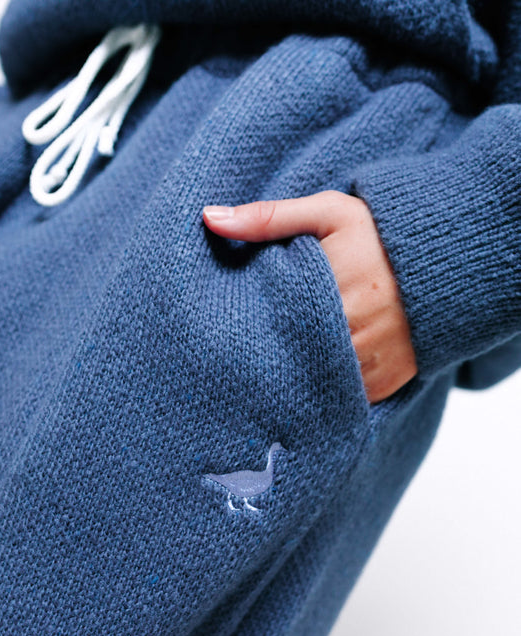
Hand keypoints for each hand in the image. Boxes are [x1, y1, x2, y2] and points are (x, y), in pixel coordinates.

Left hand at [202, 190, 417, 403]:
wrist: (448, 261)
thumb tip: (209, 218)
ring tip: (279, 364)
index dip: (250, 325)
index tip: (234, 324)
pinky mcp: (383, 385)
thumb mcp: (326, 213)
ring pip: (312, 383)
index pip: (270, 321)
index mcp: (327, 292)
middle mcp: (349, 335)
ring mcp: (368, 365)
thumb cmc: (379, 234)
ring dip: (296, 375)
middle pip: (288, 358)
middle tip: (251, 349)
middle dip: (271, 354)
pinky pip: (341, 400)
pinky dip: (325, 390)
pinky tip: (312, 375)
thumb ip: (268, 217)